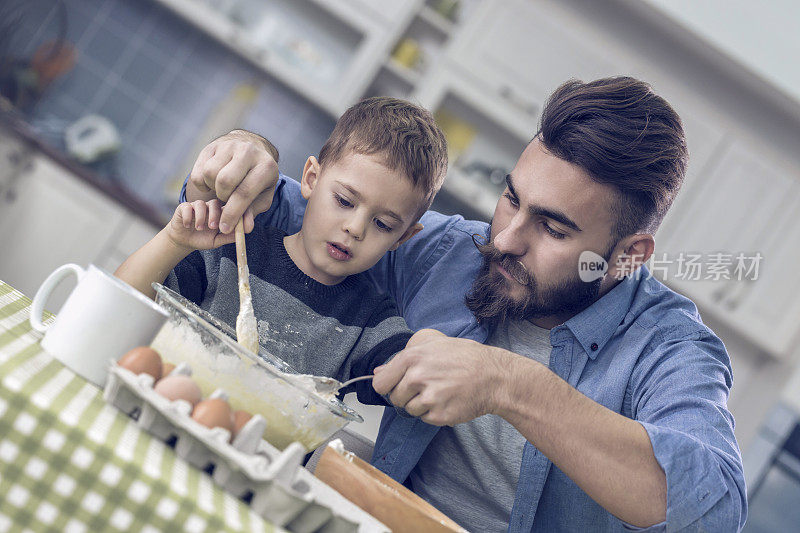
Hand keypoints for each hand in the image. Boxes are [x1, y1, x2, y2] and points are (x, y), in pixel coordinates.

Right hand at [167, 199, 254, 250]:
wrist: (183, 241)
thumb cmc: (201, 239)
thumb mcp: (217, 241)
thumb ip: (228, 237)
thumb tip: (243, 234)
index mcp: (219, 214)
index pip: (228, 207)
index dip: (233, 212)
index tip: (235, 221)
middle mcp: (208, 208)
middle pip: (215, 203)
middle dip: (215, 215)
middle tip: (212, 227)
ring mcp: (196, 206)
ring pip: (200, 204)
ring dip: (200, 217)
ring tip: (199, 228)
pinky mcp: (183, 208)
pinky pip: (187, 207)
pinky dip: (188, 217)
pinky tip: (188, 226)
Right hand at [189, 130, 278, 233]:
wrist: (250, 150)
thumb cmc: (257, 179)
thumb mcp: (262, 196)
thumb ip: (252, 212)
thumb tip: (245, 228)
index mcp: (266, 166)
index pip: (245, 192)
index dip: (233, 213)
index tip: (224, 227)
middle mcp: (248, 151)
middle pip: (225, 181)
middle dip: (223, 197)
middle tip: (227, 200)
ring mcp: (229, 145)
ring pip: (210, 173)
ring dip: (212, 188)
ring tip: (222, 190)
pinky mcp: (212, 145)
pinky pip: (199, 170)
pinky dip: (202, 183)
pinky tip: (213, 182)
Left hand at [372, 329, 512, 425]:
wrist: (493, 376)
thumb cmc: (464, 357)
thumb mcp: (433, 345)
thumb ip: (403, 357)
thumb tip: (378, 371)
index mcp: (412, 357)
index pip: (380, 383)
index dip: (387, 386)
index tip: (394, 386)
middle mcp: (417, 377)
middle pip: (395, 398)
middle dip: (407, 395)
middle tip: (426, 387)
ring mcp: (429, 398)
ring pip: (410, 410)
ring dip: (421, 405)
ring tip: (440, 391)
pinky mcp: (439, 415)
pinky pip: (425, 419)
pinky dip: (434, 413)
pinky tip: (447, 400)